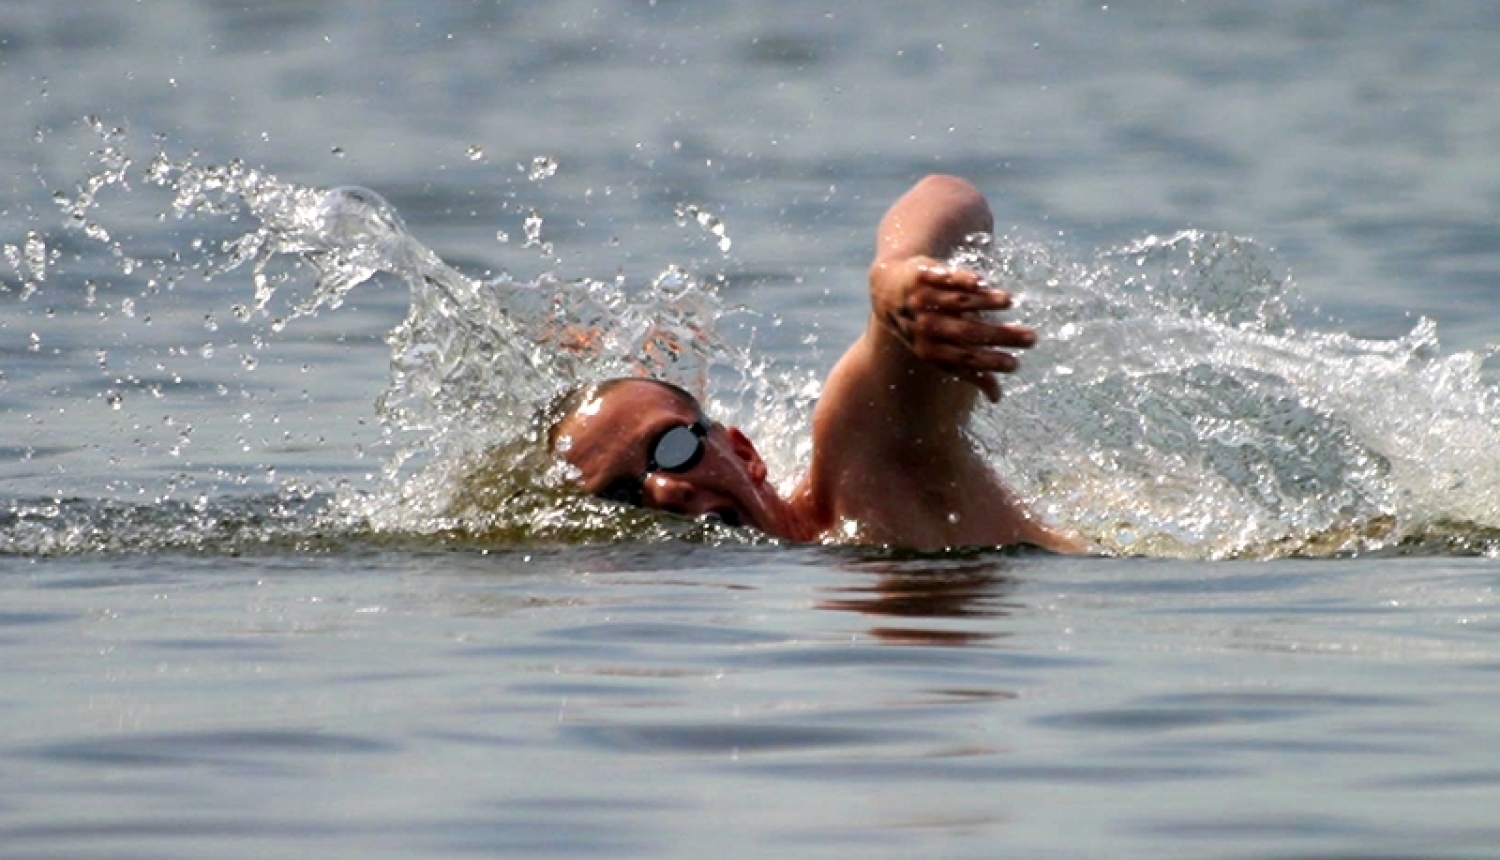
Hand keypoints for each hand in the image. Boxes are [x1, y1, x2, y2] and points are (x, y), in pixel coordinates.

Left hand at [870, 256, 1035, 402]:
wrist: (887, 288)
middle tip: (1030, 338)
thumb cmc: (922, 326)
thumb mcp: (936, 352)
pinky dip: (961, 279)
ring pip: (956, 302)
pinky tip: (981, 282)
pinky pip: (943, 278)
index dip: (989, 362)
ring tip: (1009, 302)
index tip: (1015, 364)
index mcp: (928, 350)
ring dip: (984, 302)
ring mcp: (922, 299)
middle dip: (999, 335)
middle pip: (966, 332)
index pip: (963, 359)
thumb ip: (968, 370)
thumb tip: (997, 398)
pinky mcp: (921, 275)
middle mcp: (925, 326)